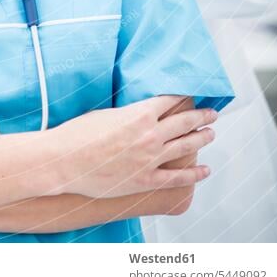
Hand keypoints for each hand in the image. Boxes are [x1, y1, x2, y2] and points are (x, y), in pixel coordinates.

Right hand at [48, 95, 215, 198]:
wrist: (65, 161)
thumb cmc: (78, 134)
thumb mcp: (105, 112)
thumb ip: (127, 113)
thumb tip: (137, 113)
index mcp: (140, 113)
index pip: (171, 101)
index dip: (185, 97)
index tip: (193, 95)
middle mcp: (150, 134)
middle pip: (185, 121)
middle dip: (201, 116)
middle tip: (212, 114)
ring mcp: (150, 159)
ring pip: (186, 146)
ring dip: (202, 139)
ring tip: (211, 134)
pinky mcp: (145, 180)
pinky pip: (177, 177)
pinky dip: (194, 173)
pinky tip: (205, 170)